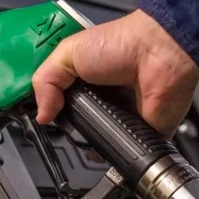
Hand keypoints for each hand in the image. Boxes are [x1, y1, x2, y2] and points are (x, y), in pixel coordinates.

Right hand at [32, 8, 198, 138]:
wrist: (157, 54)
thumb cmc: (121, 43)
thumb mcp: (67, 53)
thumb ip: (45, 81)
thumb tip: (41, 115)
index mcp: (83, 81)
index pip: (59, 103)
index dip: (50, 111)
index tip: (40, 118)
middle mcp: (102, 101)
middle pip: (76, 126)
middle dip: (69, 130)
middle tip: (63, 126)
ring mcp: (122, 118)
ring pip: (97, 143)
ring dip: (90, 144)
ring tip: (86, 136)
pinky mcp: (142, 134)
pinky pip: (125, 153)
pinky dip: (117, 154)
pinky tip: (106, 148)